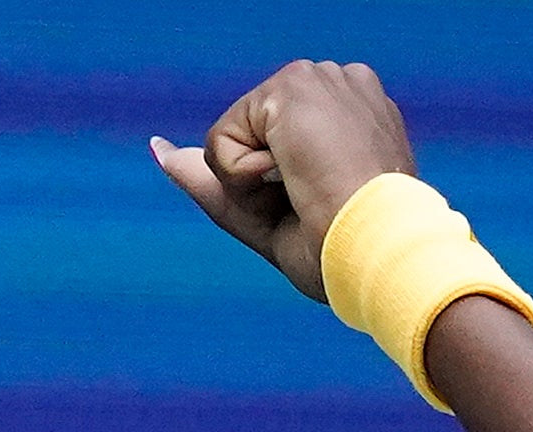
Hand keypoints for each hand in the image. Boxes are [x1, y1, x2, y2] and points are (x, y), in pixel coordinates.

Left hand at [152, 61, 414, 302]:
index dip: (272, 185)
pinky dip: (241, 176)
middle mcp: (336, 83)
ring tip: (308, 190)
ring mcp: (317, 80)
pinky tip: (293, 178)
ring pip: (231, 136)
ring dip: (250, 181)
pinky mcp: (292, 88)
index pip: (267, 139)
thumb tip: (157, 149)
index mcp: (349, 108)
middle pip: (244, 136)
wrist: (375, 251)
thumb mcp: (264, 210)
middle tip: (311, 200)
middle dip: (256, 181)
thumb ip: (215, 175)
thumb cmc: (340, 247)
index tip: (321, 200)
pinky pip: (220, 142)